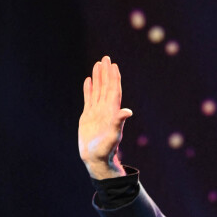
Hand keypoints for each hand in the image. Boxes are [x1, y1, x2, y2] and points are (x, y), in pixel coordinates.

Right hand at [78, 55, 132, 178]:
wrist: (96, 159)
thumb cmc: (106, 150)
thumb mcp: (114, 136)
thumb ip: (119, 122)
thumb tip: (128, 111)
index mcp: (112, 112)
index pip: (113, 91)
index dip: (114, 78)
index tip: (113, 65)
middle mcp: (105, 110)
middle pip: (106, 87)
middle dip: (106, 73)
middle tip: (106, 58)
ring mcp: (96, 112)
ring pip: (98, 91)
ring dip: (98, 78)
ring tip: (98, 64)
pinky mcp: (88, 117)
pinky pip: (89, 99)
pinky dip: (89, 89)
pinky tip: (88, 80)